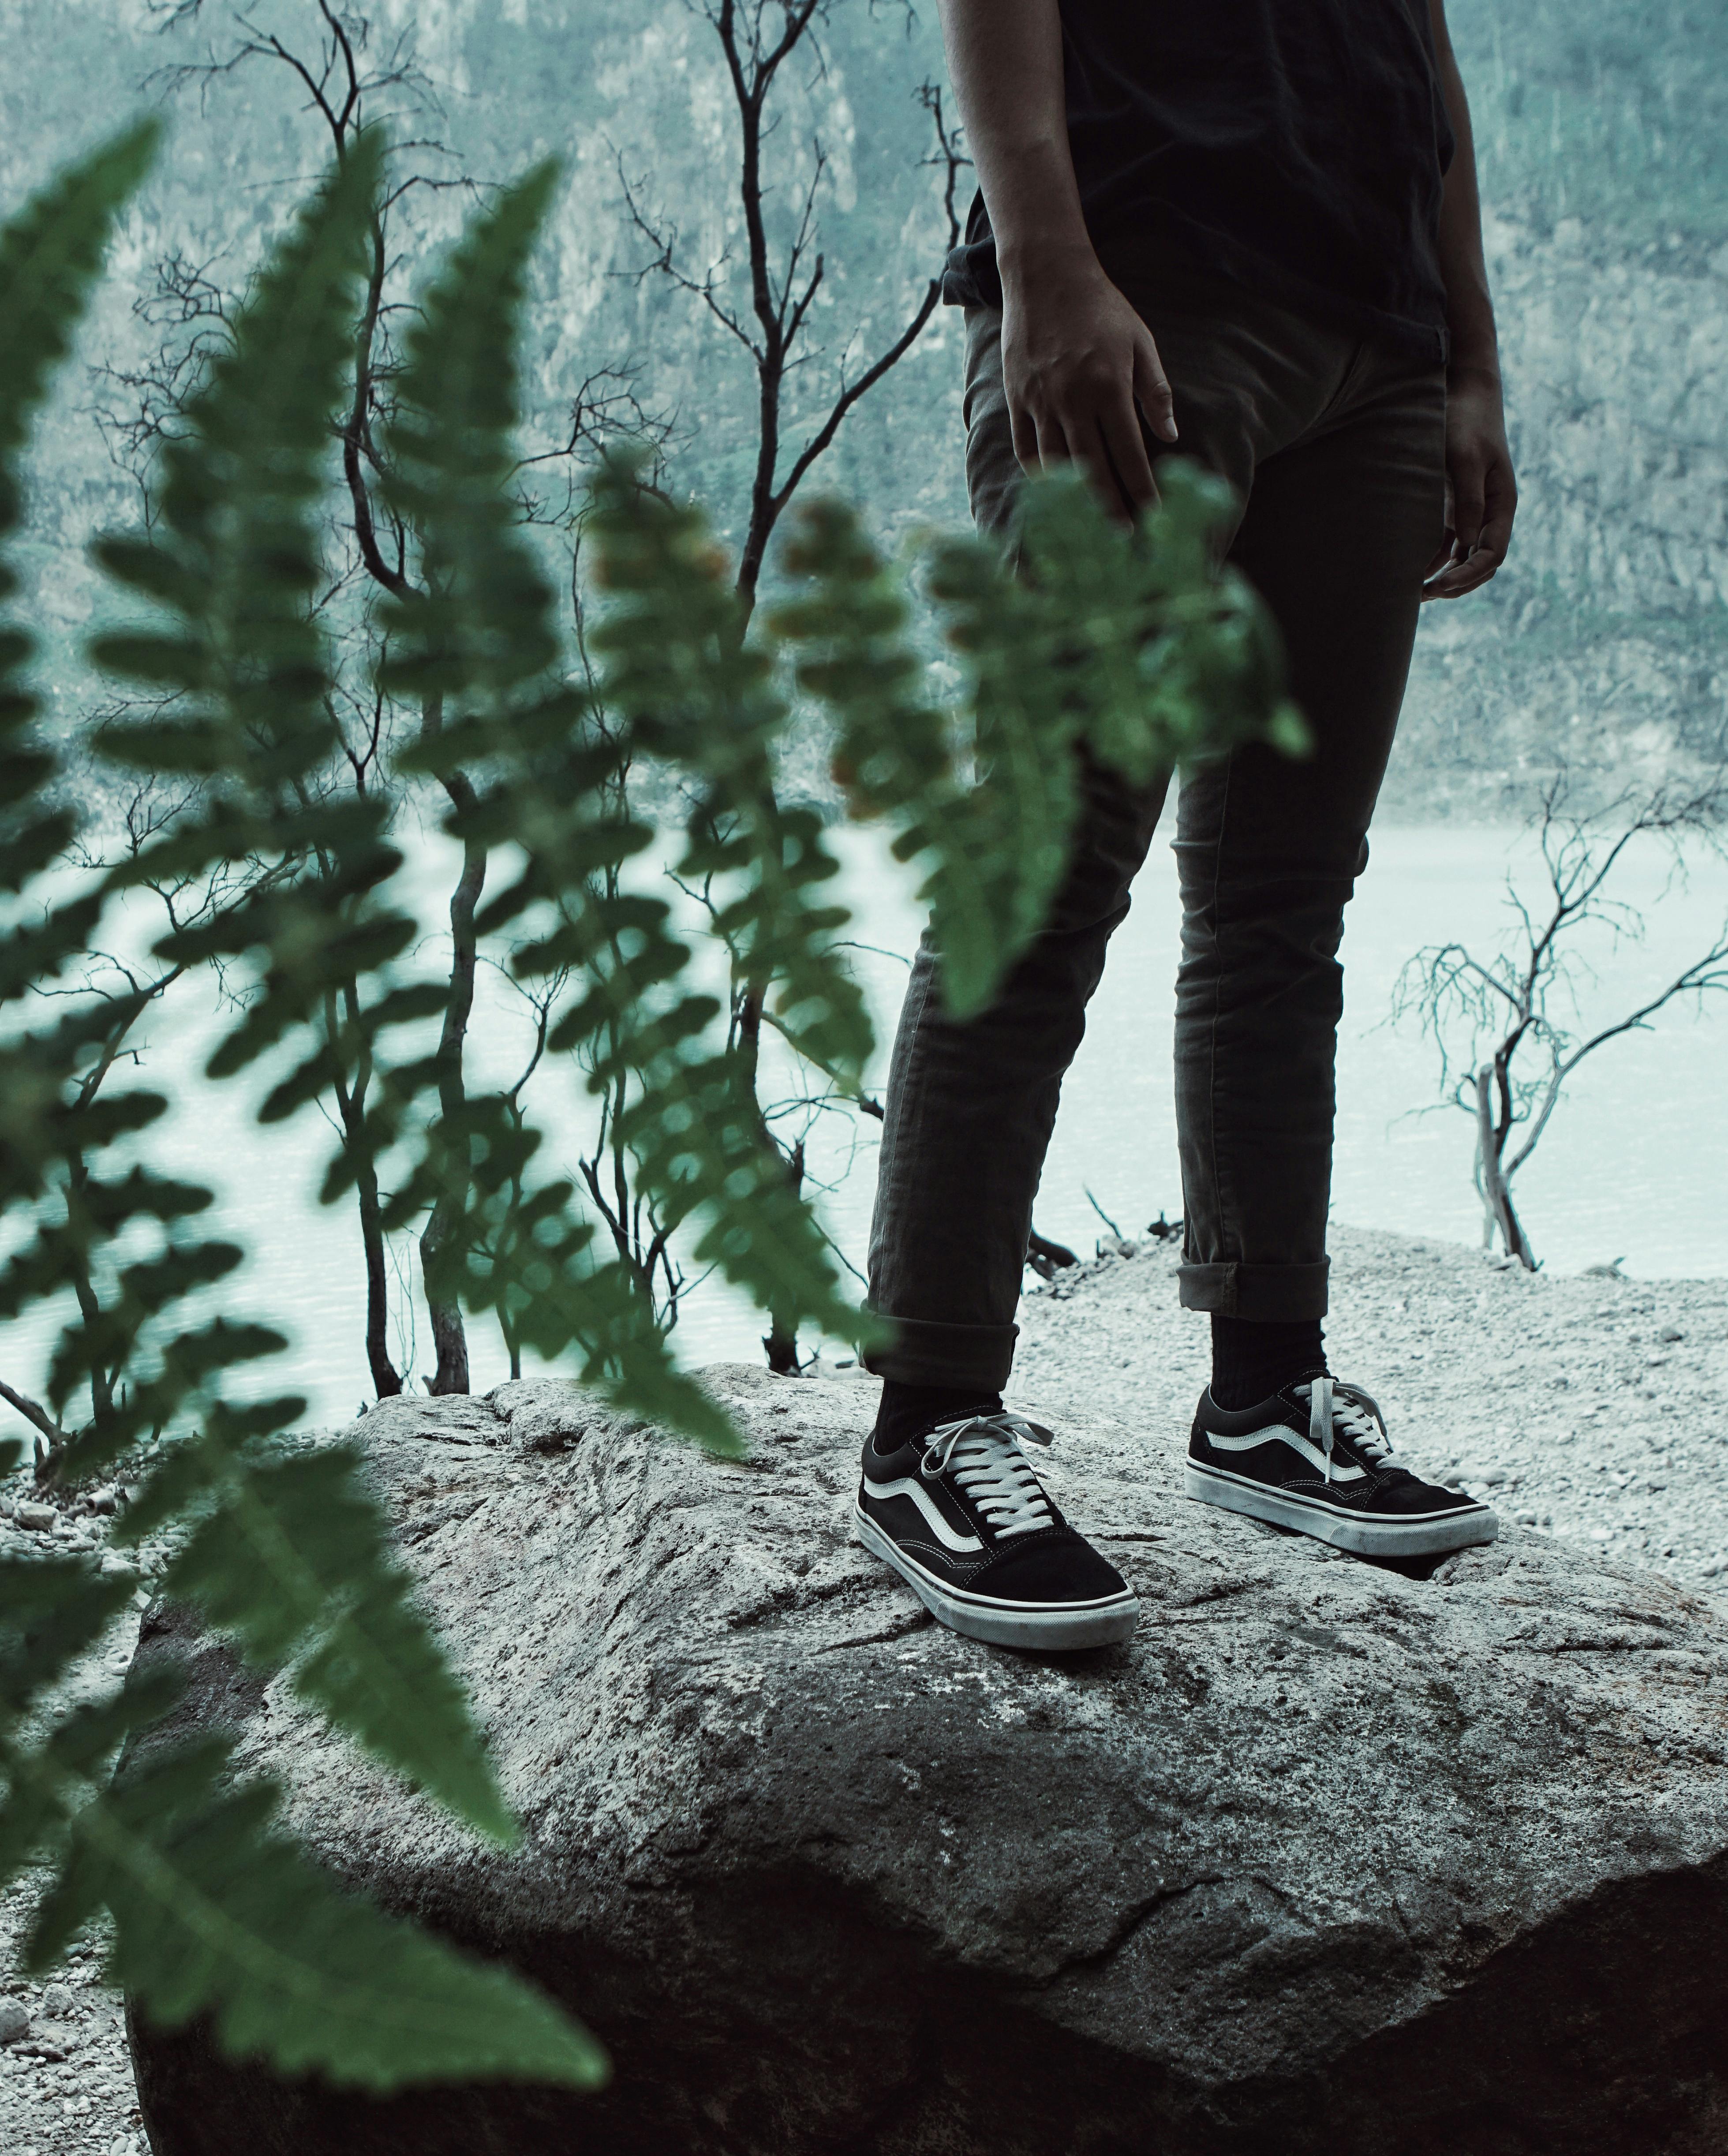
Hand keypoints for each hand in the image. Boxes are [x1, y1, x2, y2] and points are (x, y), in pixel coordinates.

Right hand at [999, 250, 1175, 522]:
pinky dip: (1040, 476)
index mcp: (1108, 387)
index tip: (1156, 518)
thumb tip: (1170, 436)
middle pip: (1093, 471)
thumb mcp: (1140, 341)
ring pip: (1057, 466)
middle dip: (1110, 510)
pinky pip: (1026, 449)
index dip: (1143, 491)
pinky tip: (1052, 497)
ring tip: (1087, 531)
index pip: (1130, 454)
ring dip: (1073, 503)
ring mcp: (1040, 403)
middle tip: (1123, 542)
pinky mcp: (1016, 400)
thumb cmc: (1101, 308)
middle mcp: (1073, 401)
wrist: (1045, 276)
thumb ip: (1155, 390)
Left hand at [1422, 367, 1515, 600]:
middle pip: (1481, 564)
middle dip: (1457, 584)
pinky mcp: (1454, 508)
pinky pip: (1448, 544)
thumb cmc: (1466, 422)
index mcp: (1502, 505)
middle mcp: (1491, 514)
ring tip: (1415, 592)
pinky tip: (1413, 571)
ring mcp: (1473, 513)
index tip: (1442, 586)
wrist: (1462, 395)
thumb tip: (1467, 541)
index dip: (1470, 575)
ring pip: (1464, 558)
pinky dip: (1434, 561)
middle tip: (1424, 595)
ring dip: (1444, 577)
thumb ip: (1468, 499)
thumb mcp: (1465, 459)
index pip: (1493, 554)